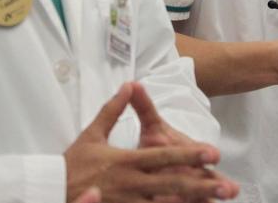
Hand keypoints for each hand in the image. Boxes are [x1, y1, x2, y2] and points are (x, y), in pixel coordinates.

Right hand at [65, 82, 236, 202]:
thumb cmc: (74, 162)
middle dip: (201, 186)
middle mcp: (131, 183)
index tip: (212, 153)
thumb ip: (113, 109)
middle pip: (172, 185)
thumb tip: (129, 85)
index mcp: (126, 161)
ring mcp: (127, 202)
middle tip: (226, 187)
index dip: (189, 155)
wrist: (51, 189)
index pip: (163, 157)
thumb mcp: (92, 133)